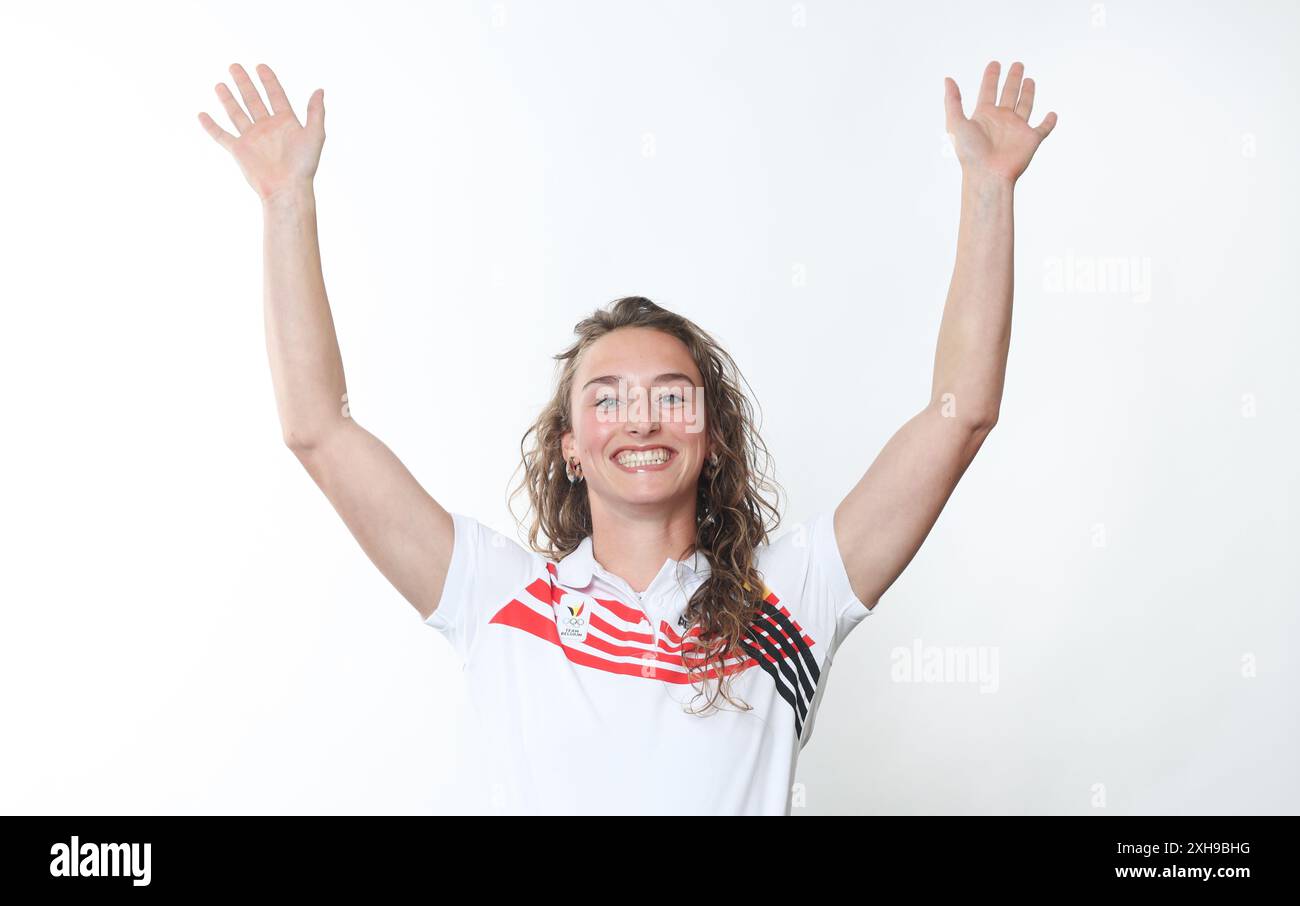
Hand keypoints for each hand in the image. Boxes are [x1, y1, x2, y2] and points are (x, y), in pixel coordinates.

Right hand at [198, 63, 324, 201]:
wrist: (287, 189)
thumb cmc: (304, 165)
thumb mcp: (315, 135)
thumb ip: (316, 112)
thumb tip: (319, 90)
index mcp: (286, 122)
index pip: (276, 95)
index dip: (269, 81)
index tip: (260, 66)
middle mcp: (267, 128)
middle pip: (253, 100)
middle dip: (244, 83)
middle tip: (234, 66)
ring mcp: (252, 138)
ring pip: (237, 113)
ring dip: (228, 98)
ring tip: (220, 84)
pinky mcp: (239, 150)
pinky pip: (222, 136)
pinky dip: (211, 126)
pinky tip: (202, 115)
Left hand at [944, 61, 1056, 184]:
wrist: (987, 174)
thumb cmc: (970, 153)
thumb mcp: (955, 123)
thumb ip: (952, 101)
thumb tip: (948, 79)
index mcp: (984, 115)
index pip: (988, 90)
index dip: (991, 77)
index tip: (994, 64)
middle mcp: (1001, 120)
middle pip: (1008, 93)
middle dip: (1012, 79)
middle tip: (1017, 65)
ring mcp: (1016, 129)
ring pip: (1025, 105)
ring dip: (1028, 93)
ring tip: (1029, 80)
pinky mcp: (1030, 139)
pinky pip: (1043, 129)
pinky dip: (1049, 122)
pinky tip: (1052, 114)